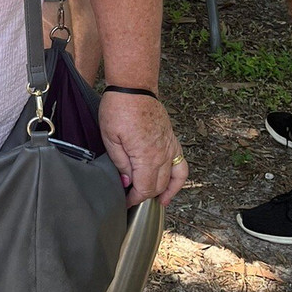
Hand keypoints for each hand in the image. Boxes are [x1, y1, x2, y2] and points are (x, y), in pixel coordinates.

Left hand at [99, 92, 186, 207]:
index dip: (134, 199)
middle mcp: (162, 154)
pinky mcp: (172, 140)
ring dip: (165, 192)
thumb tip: (128, 182)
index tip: (125, 202)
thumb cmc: (119, 109)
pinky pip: (181, 165)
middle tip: (132, 199)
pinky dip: (178, 179)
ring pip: (173, 179)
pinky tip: (172, 185)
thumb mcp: (110, 138)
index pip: (144, 188)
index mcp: (146, 156)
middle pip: (158, 186)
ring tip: (157, 202)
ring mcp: (170, 147)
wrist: (133, 88)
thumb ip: (120, 163)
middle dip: (145, 196)